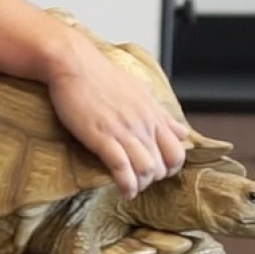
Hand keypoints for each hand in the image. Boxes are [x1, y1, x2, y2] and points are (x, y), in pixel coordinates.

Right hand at [45, 39, 187, 198]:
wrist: (73, 62)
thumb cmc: (101, 75)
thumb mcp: (139, 91)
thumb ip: (161, 115)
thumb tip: (181, 131)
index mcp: (152, 114)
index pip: (177, 152)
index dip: (170, 167)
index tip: (157, 170)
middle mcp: (142, 124)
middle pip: (163, 166)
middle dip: (153, 179)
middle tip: (140, 180)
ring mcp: (123, 131)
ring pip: (146, 169)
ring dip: (140, 184)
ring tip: (131, 187)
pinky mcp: (101, 136)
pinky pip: (121, 168)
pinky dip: (126, 185)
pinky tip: (123, 191)